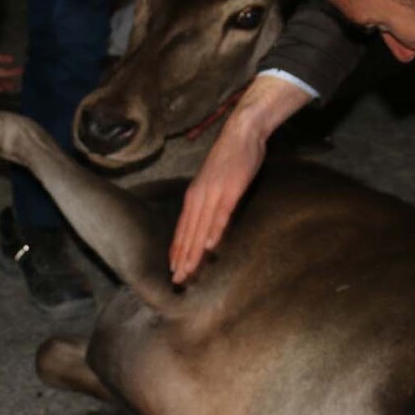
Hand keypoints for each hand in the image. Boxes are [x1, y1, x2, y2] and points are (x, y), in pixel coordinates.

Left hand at [169, 113, 266, 282]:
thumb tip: (207, 226)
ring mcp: (213, 193)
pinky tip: (211, 245)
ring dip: (194, 251)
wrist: (240, 133)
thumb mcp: (213, 184)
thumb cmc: (229, 159)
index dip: (177, 251)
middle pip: (187, 233)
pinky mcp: (229, 190)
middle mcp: (198, 197)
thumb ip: (209, 204)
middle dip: (182, 259)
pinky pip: (221, 213)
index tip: (173, 270)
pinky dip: (214, 230)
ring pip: (200, 228)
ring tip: (188, 270)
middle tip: (177, 281)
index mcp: (193, 196)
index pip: (182, 230)